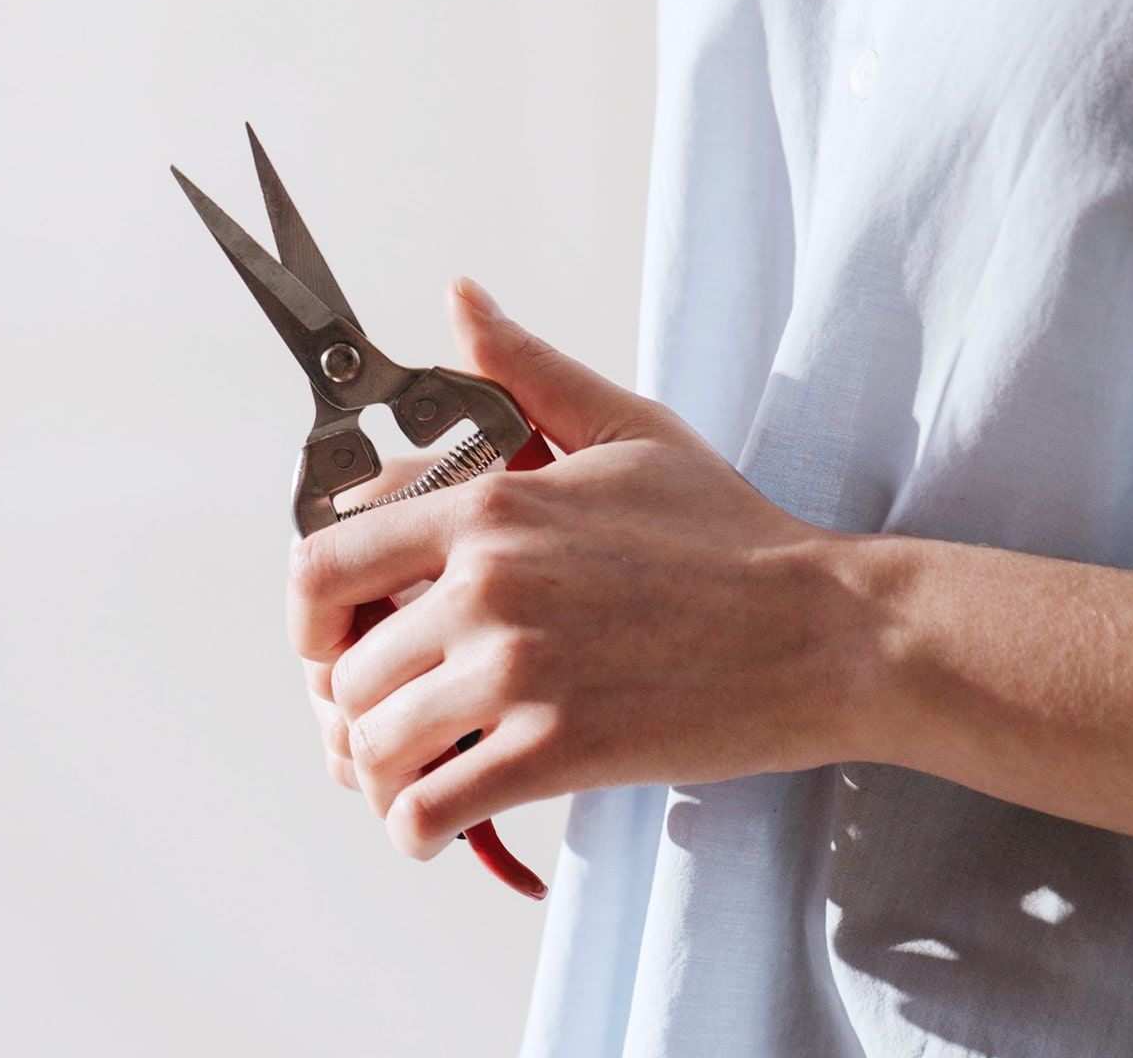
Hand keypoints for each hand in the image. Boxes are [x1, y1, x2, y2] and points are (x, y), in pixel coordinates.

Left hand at [290, 278, 874, 858]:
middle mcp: (487, 582)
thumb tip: (460, 301)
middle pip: (344, 672)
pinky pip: (429, 809)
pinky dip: (415, 830)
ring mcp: (520, 669)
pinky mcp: (558, 750)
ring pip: (376, 744)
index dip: (307, 624)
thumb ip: (528, 373)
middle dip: (355, 713)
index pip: (323, 565)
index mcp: (489, 504)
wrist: (825, 630)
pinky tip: (439, 826)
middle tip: (392, 731)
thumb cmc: (735, 535)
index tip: (334, 650)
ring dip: (381, 776)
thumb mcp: (629, 430)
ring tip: (416, 781)